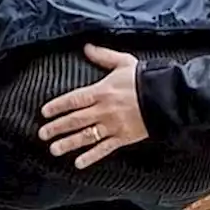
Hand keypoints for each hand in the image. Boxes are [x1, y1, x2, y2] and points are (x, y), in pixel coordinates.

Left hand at [38, 45, 149, 168]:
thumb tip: (86, 47)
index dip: (57, 106)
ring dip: (68, 143)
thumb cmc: (145, 78)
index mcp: (102, 91)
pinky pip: (104, 149)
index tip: (44, 112)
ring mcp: (113, 125)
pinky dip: (91, 156)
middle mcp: (104, 110)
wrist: (166, 96)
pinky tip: (79, 163)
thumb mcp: (123, 62)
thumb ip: (103, 56)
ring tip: (54, 149)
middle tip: (42, 134)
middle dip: (57, 127)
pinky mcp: (123, 137)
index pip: (74, 99)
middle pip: (75, 120)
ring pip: (86, 136)